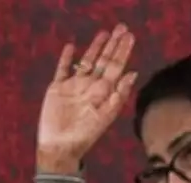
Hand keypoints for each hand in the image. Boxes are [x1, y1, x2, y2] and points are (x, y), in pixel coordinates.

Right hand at [37, 24, 137, 168]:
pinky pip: (63, 70)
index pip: (116, 67)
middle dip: (113, 45)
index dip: (123, 52)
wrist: (60, 147)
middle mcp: (91, 87)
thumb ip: (118, 95)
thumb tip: (132, 73)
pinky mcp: (58, 89)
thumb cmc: (85, 136)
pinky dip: (66, 59)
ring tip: (103, 33)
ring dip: (94, 48)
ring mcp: (74, 86)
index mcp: (104, 93)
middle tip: (122, 27)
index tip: (130, 37)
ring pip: (86, 62)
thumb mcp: (105, 116)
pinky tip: (70, 47)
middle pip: (104, 61)